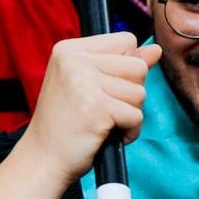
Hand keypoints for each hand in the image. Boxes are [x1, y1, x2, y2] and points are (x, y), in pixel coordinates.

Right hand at [15, 34, 161, 183]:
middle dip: (131, 92)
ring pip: (140, 92)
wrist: (43, 158)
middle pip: (137, 66)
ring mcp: (84, 83)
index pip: (125, 40)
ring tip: (104, 122)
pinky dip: (129, 131)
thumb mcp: (88, 84)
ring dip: (129, 113)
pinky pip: (136, 115)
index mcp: (68, 50)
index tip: (104, 87)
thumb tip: (156, 49)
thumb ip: (121, 64)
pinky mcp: (96, 108)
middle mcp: (73, 61)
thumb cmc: (65, 123)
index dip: (125, 66)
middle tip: (103, 108)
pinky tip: (108, 135)